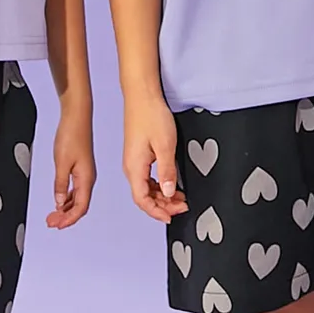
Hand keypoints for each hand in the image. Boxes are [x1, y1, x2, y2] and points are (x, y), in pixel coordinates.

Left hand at [46, 107, 95, 229]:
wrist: (77, 119)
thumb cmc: (72, 136)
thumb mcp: (62, 162)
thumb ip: (60, 183)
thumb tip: (58, 201)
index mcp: (86, 180)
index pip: (80, 207)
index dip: (69, 219)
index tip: (59, 225)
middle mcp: (88, 180)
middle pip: (79, 206)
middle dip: (66, 217)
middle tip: (52, 223)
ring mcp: (85, 176)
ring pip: (76, 199)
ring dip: (65, 209)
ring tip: (53, 215)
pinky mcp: (81, 170)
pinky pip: (75, 190)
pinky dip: (66, 199)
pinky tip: (59, 202)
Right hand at [123, 96, 187, 222]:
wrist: (142, 95)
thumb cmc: (151, 115)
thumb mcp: (165, 146)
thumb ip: (167, 172)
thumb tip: (168, 192)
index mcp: (134, 167)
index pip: (142, 200)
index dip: (157, 212)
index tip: (172, 217)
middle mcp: (131, 167)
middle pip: (144, 197)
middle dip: (163, 206)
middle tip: (183, 206)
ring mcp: (134, 162)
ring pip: (147, 189)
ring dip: (162, 197)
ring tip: (180, 198)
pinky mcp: (138, 157)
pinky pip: (147, 179)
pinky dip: (159, 186)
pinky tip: (171, 186)